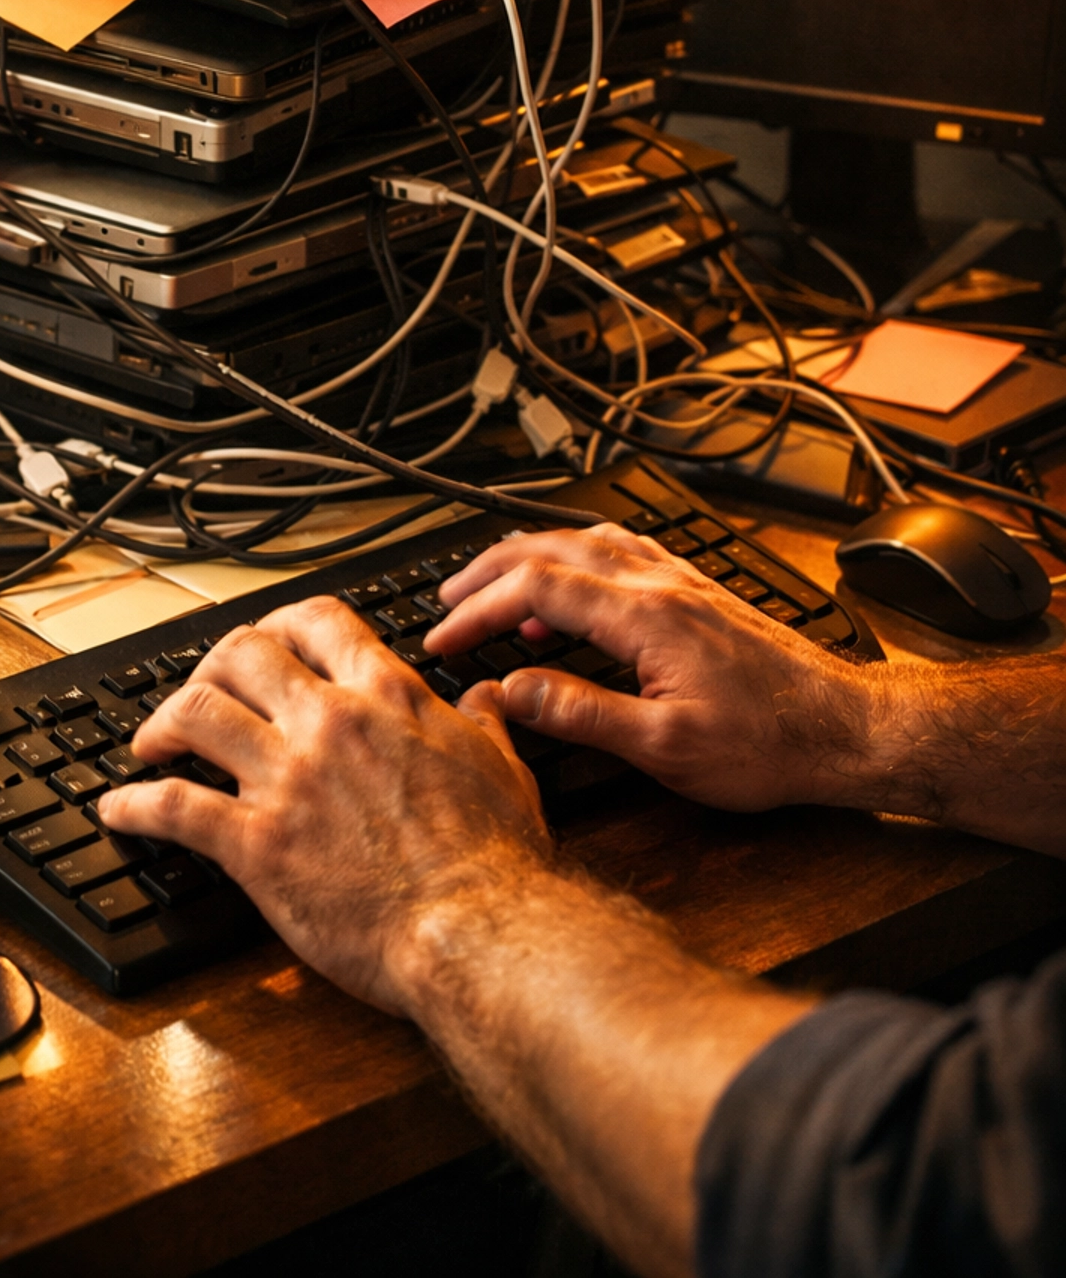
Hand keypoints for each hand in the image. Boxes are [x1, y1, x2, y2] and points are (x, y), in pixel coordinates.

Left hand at [95, 595, 552, 1011]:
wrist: (477, 930)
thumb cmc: (497, 861)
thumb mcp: (505, 768)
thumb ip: (484, 722)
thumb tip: (486, 697)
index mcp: (387, 699)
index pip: (316, 623)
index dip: (278, 626)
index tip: (263, 642)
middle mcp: (329, 723)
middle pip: (241, 654)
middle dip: (210, 667)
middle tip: (200, 693)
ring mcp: (288, 780)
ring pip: (198, 713)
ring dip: (162, 723)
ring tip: (150, 744)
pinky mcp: (258, 844)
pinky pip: (176, 807)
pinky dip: (136, 804)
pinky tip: (118, 809)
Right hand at [427, 524, 879, 813]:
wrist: (847, 729)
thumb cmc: (769, 746)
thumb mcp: (665, 749)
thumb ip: (582, 715)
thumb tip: (512, 692)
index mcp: (646, 615)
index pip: (536, 589)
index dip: (477, 609)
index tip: (443, 637)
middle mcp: (662, 584)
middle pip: (553, 548)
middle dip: (490, 570)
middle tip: (448, 599)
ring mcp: (683, 581)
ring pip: (588, 541)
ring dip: (531, 557)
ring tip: (495, 587)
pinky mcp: (699, 593)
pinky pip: (622, 551)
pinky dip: (577, 559)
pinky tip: (574, 587)